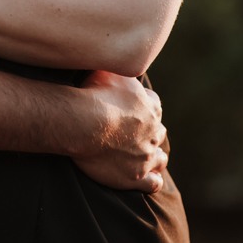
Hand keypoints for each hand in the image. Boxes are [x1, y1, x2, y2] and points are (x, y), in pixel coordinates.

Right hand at [75, 70, 167, 192]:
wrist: (83, 123)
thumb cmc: (93, 93)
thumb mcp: (108, 71)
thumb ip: (118, 68)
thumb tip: (117, 59)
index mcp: (151, 107)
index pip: (154, 105)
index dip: (143, 106)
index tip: (131, 108)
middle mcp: (153, 131)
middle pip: (158, 132)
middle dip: (149, 132)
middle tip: (133, 133)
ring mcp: (146, 155)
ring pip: (159, 158)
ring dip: (154, 156)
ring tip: (143, 157)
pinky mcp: (135, 176)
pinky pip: (153, 183)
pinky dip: (151, 180)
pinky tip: (145, 177)